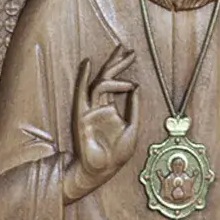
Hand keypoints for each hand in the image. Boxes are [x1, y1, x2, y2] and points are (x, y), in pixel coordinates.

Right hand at [65, 45, 138, 201]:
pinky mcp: (82, 116)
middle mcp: (101, 107)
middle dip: (117, 62)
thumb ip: (134, 108)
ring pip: (100, 83)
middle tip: (127, 49)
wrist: (101, 171)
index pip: (117, 83)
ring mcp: (91, 110)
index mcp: (112, 110)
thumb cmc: (116, 155)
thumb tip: (137, 87)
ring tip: (124, 60)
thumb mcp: (133, 129)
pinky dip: (84, 78)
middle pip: (108, 78)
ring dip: (112, 70)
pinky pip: (83, 94)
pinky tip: (88, 64)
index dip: (123, 68)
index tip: (132, 56)